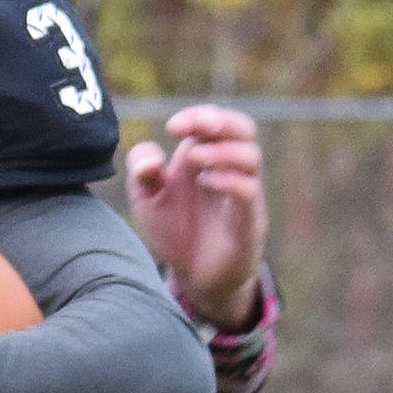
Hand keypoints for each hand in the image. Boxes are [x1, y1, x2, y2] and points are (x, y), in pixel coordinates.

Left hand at [125, 107, 265, 331]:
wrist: (193, 276)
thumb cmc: (175, 230)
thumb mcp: (146, 200)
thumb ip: (141, 173)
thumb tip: (151, 159)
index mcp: (205, 158)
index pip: (215, 121)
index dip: (197, 116)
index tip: (172, 127)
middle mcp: (229, 170)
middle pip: (244, 129)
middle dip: (223, 120)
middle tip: (199, 126)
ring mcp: (242, 195)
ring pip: (251, 157)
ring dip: (222, 151)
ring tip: (193, 159)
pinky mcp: (248, 222)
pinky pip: (249, 192)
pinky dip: (229, 180)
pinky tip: (204, 181)